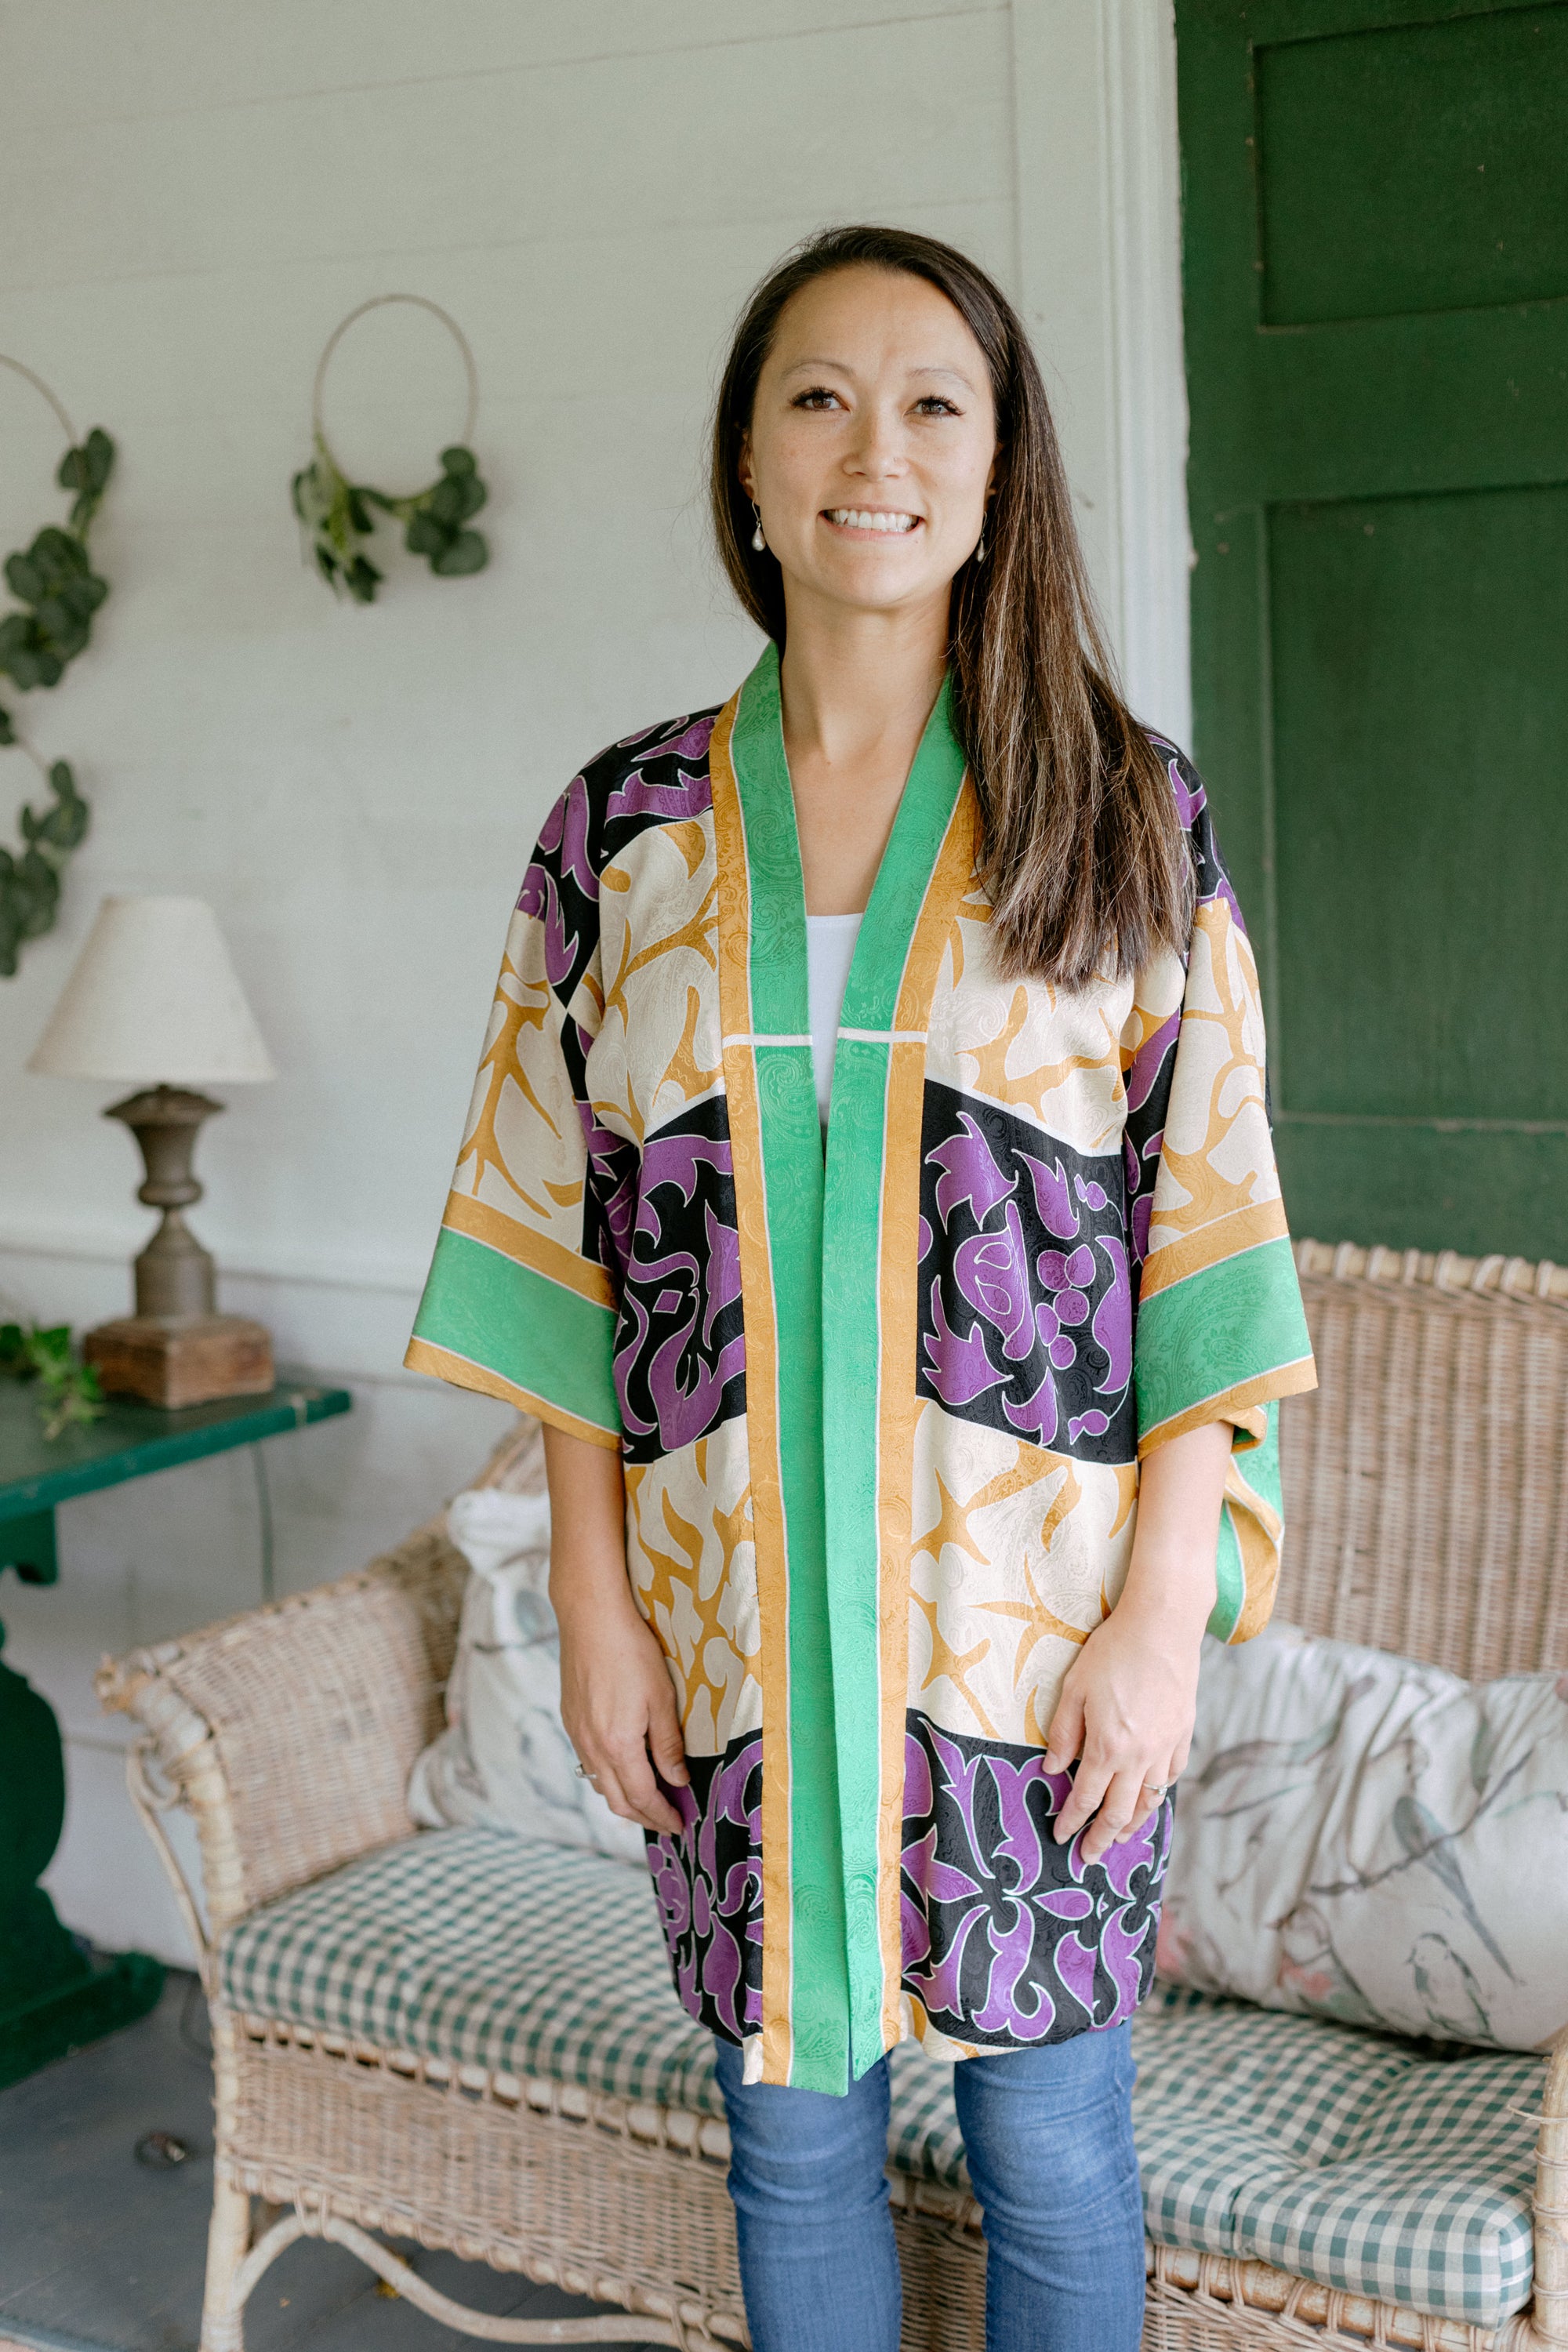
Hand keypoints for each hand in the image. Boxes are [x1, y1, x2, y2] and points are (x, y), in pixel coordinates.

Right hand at [542, 1421, 689, 1837]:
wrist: (590, 1616)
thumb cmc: (632, 1652)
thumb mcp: (662, 1699)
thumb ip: (668, 1745)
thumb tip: (678, 1781)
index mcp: (617, 1746)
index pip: (642, 1797)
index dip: (663, 1816)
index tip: (681, 1825)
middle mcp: (591, 1747)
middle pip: (616, 1800)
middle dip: (643, 1816)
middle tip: (669, 1820)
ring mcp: (576, 1733)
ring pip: (599, 1783)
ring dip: (624, 1798)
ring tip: (650, 1799)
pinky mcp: (570, 1717)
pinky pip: (589, 1762)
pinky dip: (609, 1776)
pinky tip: (625, 1766)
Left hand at [1041, 1603, 1198, 1862]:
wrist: (1162, 1627)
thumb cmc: (1112, 1652)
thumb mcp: (1074, 1689)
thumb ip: (1063, 1734)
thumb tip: (1052, 1770)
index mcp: (1108, 1747)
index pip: (1086, 1798)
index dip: (1072, 1822)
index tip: (1062, 1837)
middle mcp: (1139, 1756)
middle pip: (1119, 1811)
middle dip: (1101, 1839)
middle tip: (1089, 1857)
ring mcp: (1165, 1748)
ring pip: (1149, 1800)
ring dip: (1132, 1824)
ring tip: (1119, 1838)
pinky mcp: (1183, 1734)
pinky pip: (1171, 1776)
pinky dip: (1159, 1793)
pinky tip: (1150, 1798)